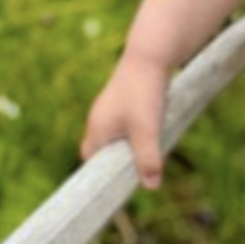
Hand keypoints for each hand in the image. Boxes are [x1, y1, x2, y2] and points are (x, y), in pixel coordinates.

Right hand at [80, 54, 171, 189]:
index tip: (116, 187)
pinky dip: (137, 135)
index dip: (101, 177)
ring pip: (116, 139)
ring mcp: (111, 110)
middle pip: (103, 152)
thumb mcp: (147, 131)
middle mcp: (99, 120)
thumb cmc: (143, 94)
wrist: (150, 56)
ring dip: (130, 149)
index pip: (90, 162)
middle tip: (137, 174)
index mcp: (97, 130)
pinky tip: (154, 133)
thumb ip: (148, 160)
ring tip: (149, 155)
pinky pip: (126, 127)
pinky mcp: (124, 101)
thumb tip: (151, 187)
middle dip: (118, 164)